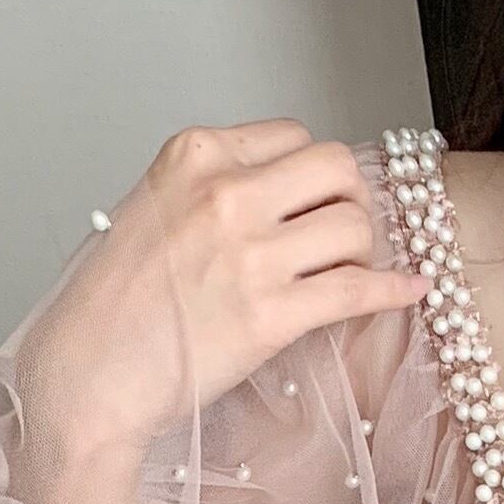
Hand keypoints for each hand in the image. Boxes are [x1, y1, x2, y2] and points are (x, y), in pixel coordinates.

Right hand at [15, 119, 427, 464]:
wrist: (92, 367)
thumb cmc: (116, 301)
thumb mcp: (155, 209)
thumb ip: (213, 191)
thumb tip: (279, 196)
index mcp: (194, 156)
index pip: (292, 136)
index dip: (312, 174)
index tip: (313, 202)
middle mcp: (226, 194)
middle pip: (336, 169)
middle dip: (352, 199)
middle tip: (344, 233)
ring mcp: (253, 254)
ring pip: (355, 226)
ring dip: (364, 251)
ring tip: (347, 273)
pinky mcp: (274, 314)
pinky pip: (359, 290)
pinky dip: (394, 291)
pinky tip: (410, 291)